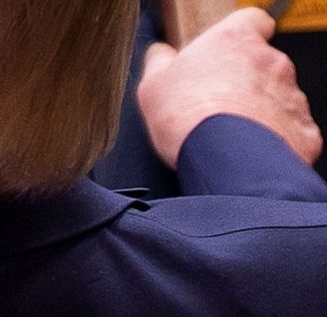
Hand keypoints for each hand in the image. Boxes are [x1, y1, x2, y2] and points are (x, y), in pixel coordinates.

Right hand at [137, 8, 321, 167]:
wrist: (223, 159)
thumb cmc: (190, 119)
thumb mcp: (151, 85)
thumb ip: (160, 62)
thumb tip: (159, 56)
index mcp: (235, 40)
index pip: (249, 22)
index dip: (236, 38)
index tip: (220, 55)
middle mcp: (270, 60)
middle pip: (259, 63)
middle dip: (240, 82)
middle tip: (211, 106)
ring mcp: (290, 93)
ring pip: (274, 97)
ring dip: (254, 111)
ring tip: (224, 135)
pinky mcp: (301, 127)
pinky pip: (287, 129)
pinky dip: (270, 137)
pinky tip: (244, 150)